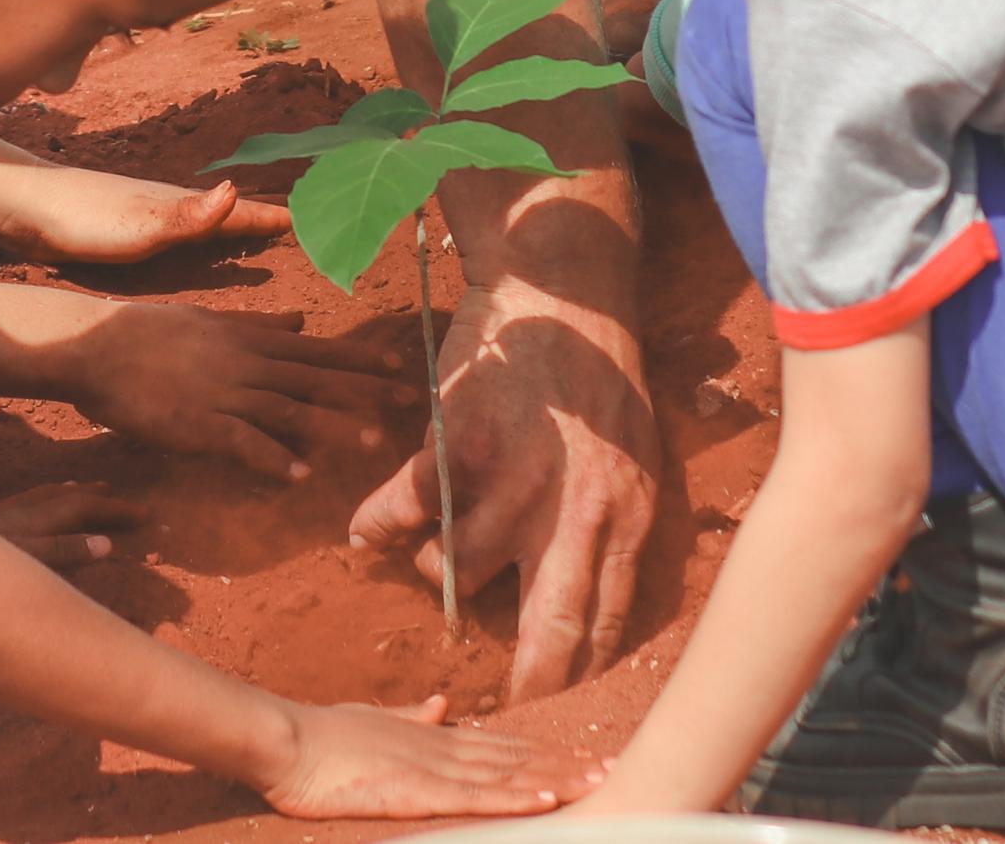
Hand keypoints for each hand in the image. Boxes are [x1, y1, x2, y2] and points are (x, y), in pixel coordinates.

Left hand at [0, 161, 294, 265]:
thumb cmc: (84, 219)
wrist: (29, 208)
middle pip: (231, 213)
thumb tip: (239, 191)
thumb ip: (190, 217)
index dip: (276, 219)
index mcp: (182, 207)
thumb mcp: (142, 226)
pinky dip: (204, 239)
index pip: (242, 212)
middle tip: (303, 226)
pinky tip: (194, 250)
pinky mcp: (130, 232)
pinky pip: (183, 236)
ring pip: (207, 222)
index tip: (317, 220)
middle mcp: (173, 208)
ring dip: (236, 227)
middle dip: (265, 220)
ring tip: (260, 236)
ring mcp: (152, 218)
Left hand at [0, 480, 145, 570]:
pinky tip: (39, 503)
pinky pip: (28, 500)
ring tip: (90, 491)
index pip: (84, 512)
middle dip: (98, 499)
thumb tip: (106, 545)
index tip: (146, 514)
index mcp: (35, 523)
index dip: (115, 512)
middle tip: (123, 500)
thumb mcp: (21, 564)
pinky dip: (46, 497)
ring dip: (72, 494)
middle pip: (66, 500)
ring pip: (45, 497)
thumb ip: (63, 553)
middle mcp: (21, 513)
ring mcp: (2, 515)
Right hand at [69, 301, 413, 479]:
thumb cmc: (148, 333)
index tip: (397, 365)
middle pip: (314, 376)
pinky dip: (272, 459)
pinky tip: (299, 475)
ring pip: (287, 408)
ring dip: (330, 426)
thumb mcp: (211, 322)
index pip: (314, 348)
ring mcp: (221, 393)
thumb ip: (258, 326)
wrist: (96, 345)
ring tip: (369, 441)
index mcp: (248, 339)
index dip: (357, 358)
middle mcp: (244, 363)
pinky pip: (241, 443)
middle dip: (362, 389)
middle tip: (408, 403)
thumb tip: (302, 321)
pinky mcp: (196, 423)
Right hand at [259, 696, 601, 820]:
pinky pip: (476, 797)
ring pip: (508, 775)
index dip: (546, 751)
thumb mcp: (373, 720)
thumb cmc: (322, 735)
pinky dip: (514, 799)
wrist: (287, 738)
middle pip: (518, 757)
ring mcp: (434, 766)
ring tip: (599, 784)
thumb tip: (440, 704)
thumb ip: (409, 716)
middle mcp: (444, 746)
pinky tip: (546, 801)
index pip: (503, 744)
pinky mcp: (418, 790)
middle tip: (615, 769)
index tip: (585, 755)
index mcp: (434, 735)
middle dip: (567, 765)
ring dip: (556, 780)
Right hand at [349, 264, 662, 699]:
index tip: (550, 715)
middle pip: (547, 629)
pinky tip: (369, 529)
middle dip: (522, 686)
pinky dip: (377, 524)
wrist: (563, 289)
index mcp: (626, 517)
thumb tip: (594, 607)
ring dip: (437, 572)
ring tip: (430, 557)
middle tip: (495, 714)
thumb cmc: (599, 380)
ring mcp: (513, 478)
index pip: (605, 626)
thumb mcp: (635, 459)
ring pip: (459, 570)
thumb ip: (613, 529)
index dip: (575, 680)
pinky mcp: (458, 443)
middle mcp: (574, 509)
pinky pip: (403, 510)